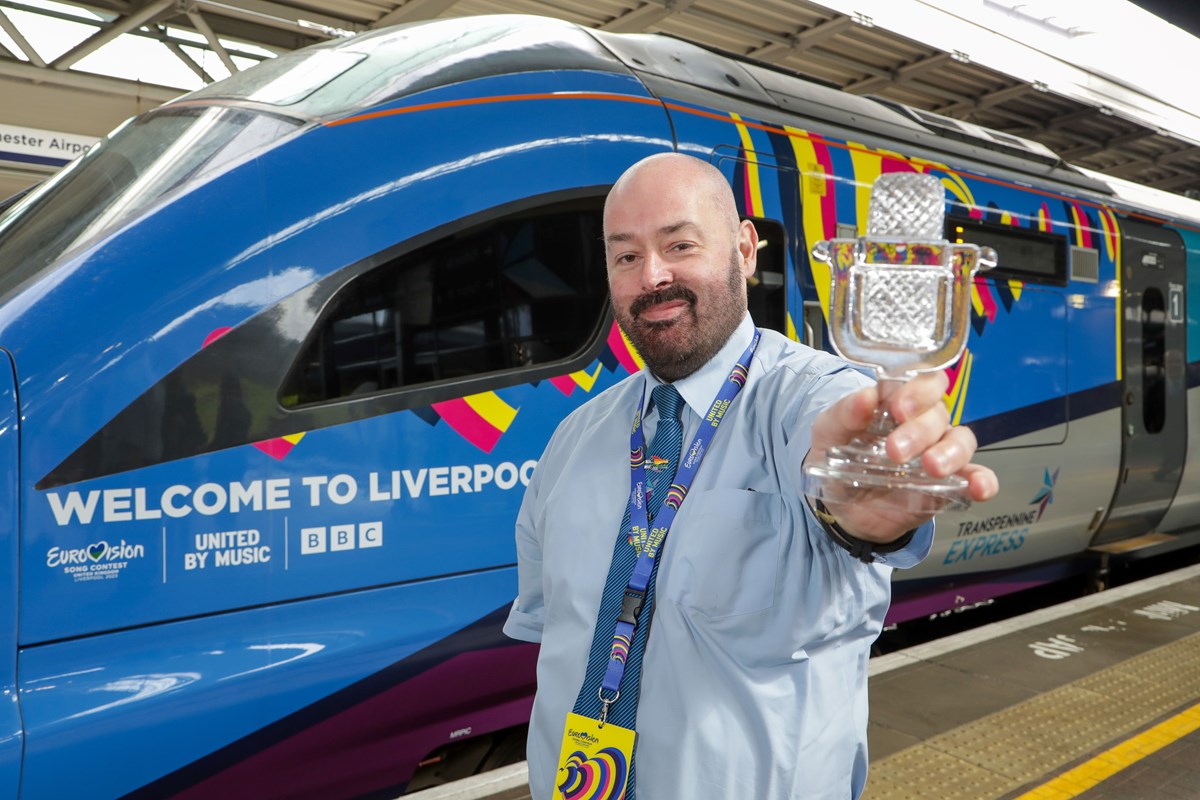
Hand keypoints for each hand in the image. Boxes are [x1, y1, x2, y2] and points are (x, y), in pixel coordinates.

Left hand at [804, 372, 998, 541]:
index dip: (917, 390)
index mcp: (897, 401)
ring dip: (951, 451)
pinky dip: (982, 480)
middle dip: (920, 429)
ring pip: (961, 440)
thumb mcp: (829, 432)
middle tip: (895, 450)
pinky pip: (974, 477)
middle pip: (938, 413)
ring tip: (932, 467)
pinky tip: (979, 488)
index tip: (899, 409)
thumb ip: (844, 414)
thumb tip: (865, 397)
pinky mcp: (948, 484)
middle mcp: (923, 423)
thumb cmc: (837, 457)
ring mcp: (938, 452)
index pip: (921, 381)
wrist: (840, 506)